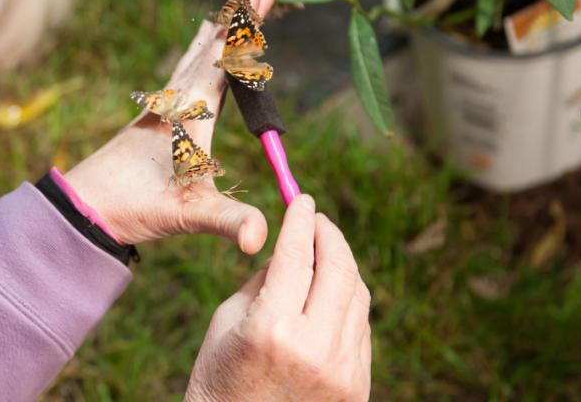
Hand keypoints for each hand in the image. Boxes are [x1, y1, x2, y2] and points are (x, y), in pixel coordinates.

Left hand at [63, 0, 277, 253]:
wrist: (84, 204)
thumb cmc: (134, 205)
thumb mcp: (187, 213)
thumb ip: (228, 221)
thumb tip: (263, 239)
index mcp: (192, 107)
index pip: (226, 51)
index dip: (247, 16)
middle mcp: (179, 96)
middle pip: (217, 41)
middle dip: (242, 8)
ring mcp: (167, 102)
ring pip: (200, 51)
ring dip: (224, 24)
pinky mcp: (160, 113)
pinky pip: (188, 67)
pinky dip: (204, 46)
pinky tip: (201, 40)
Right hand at [185, 194, 371, 401]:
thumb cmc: (220, 374)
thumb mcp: (228, 319)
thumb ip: (265, 279)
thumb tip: (295, 246)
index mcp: (272, 328)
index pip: (296, 255)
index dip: (300, 220)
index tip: (301, 198)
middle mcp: (315, 347)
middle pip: (338, 269)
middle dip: (329, 234)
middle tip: (317, 219)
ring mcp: (342, 370)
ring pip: (357, 295)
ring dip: (341, 265)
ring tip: (322, 252)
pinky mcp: (357, 386)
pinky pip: (360, 326)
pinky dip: (347, 300)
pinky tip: (330, 293)